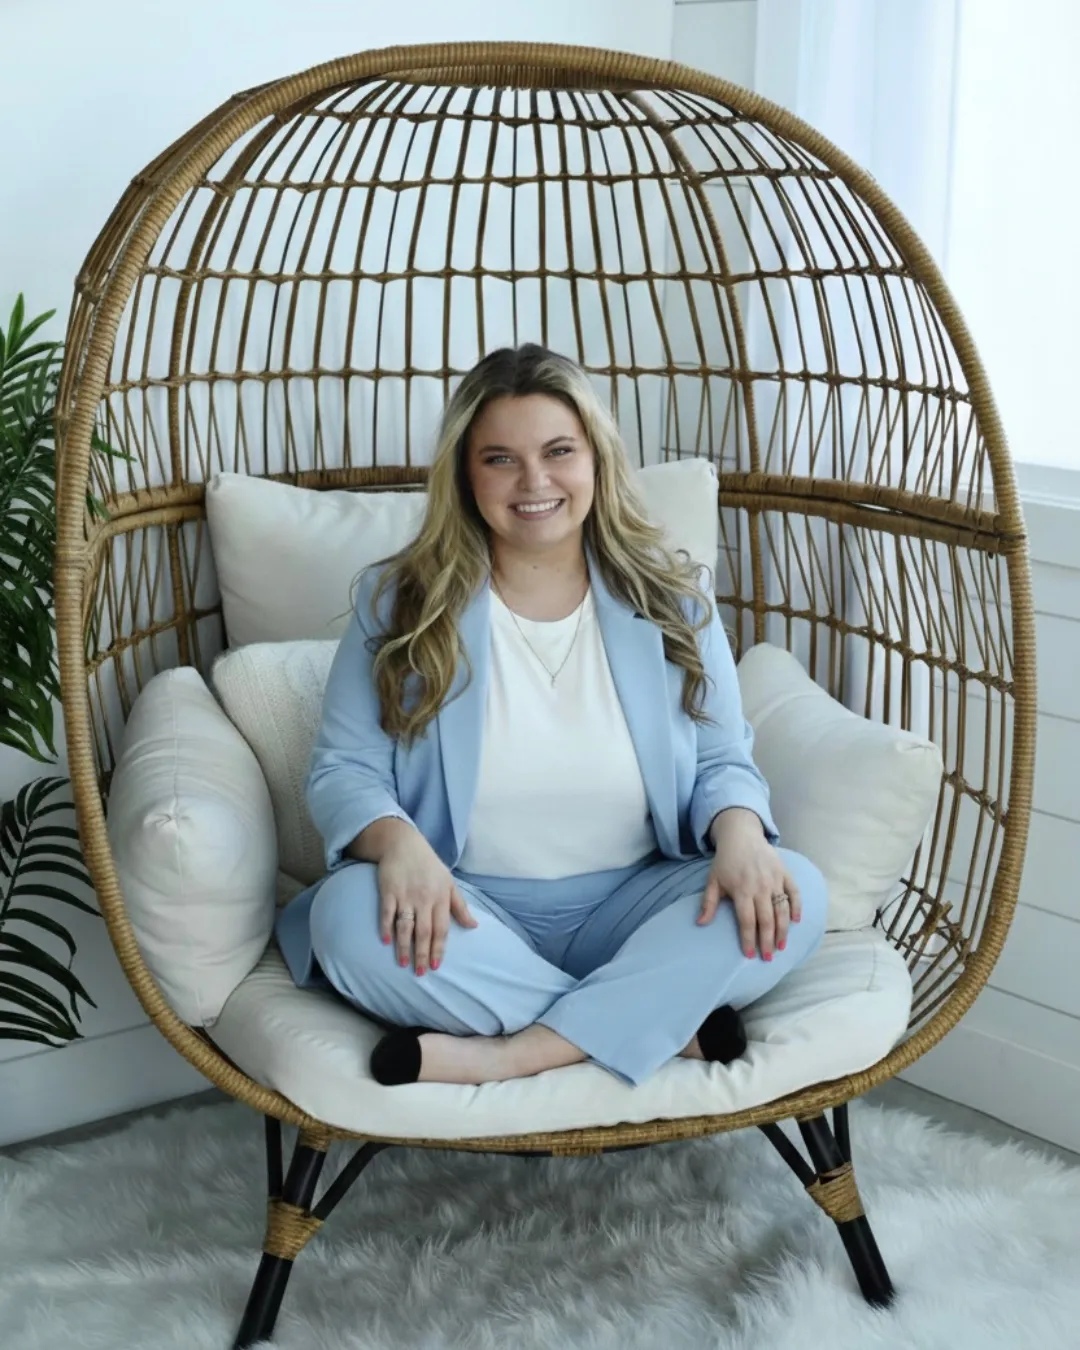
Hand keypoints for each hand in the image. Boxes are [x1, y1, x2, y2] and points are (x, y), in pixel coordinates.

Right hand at [377, 833, 478, 974]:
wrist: (404, 843)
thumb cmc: (429, 866)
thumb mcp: (449, 883)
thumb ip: (460, 906)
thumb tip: (474, 926)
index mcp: (440, 897)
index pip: (441, 928)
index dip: (439, 948)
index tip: (436, 966)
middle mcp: (424, 898)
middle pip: (424, 931)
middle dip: (422, 954)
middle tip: (420, 973)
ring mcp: (405, 895)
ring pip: (405, 926)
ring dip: (403, 946)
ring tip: (403, 963)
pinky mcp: (388, 891)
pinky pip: (387, 913)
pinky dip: (385, 927)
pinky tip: (385, 941)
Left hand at [697, 808, 801, 959]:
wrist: (742, 835)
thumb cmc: (726, 861)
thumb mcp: (713, 880)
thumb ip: (708, 903)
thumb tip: (700, 923)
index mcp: (742, 889)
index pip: (747, 920)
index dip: (748, 939)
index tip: (750, 955)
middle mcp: (760, 886)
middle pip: (766, 920)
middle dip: (767, 941)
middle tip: (768, 958)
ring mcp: (775, 880)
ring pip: (782, 910)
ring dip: (783, 930)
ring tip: (781, 946)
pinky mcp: (785, 873)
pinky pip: (794, 893)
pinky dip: (797, 907)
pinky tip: (796, 922)